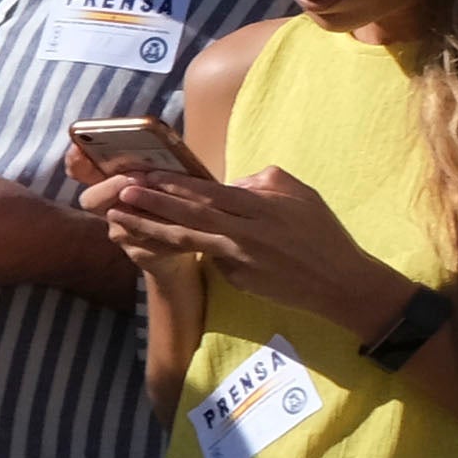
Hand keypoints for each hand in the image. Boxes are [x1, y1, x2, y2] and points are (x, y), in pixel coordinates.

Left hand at [91, 155, 397, 327]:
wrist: (339, 282)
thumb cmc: (322, 233)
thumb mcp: (300, 194)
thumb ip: (262, 181)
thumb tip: (229, 182)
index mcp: (261, 208)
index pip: (211, 192)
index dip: (176, 184)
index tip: (145, 175)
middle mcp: (246, 233)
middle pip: (191, 214)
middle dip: (153, 202)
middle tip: (119, 192)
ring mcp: (239, 258)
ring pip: (187, 239)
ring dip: (150, 227)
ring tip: (119, 217)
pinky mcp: (236, 279)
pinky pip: (206, 258)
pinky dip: (177, 250)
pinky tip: (148, 241)